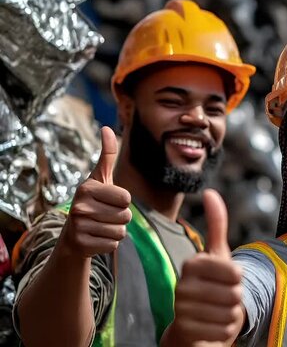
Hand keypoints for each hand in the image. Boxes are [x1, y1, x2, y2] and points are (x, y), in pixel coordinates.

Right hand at [59, 127, 130, 257]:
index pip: (127, 197)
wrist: (73, 234)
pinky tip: (96, 238)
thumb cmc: (93, 201)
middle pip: (126, 216)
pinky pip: (114, 244)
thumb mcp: (100, 177)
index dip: (123, 201)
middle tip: (105, 215)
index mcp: (86, 188)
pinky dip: (109, 243)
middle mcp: (79, 206)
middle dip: (121, 217)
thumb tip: (106, 127)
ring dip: (115, 230)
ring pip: (121, 231)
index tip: (108, 200)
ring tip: (100, 226)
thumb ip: (107, 154)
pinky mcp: (82, 245)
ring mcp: (79, 227)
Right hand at [168, 189, 243, 344]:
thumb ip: (216, 224)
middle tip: (221, 299)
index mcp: (192, 264)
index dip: (238, 279)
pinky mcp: (186, 331)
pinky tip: (213, 326)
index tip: (225, 279)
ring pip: (231, 313)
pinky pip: (224, 331)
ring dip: (231, 316)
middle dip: (235, 300)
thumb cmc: (208, 286)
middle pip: (236, 294)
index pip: (236, 272)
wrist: (190, 326)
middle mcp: (182, 285)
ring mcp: (182, 310)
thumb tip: (210, 191)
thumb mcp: (215, 255)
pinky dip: (225, 331)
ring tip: (217, 312)